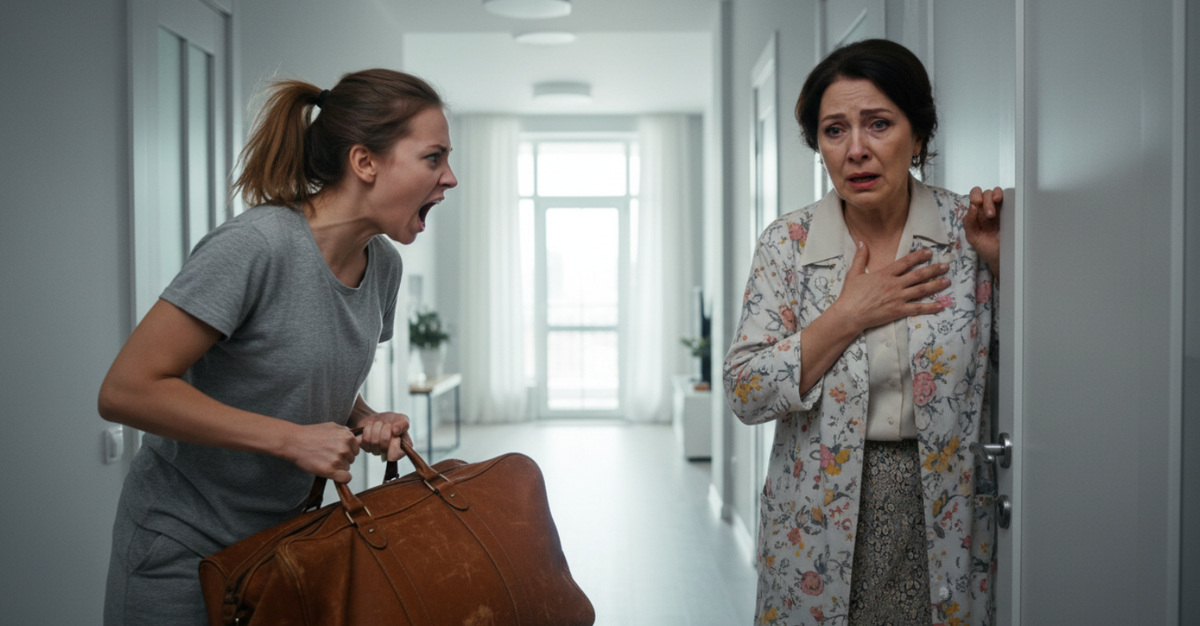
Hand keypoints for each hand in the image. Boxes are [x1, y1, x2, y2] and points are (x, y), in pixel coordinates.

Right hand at [285, 422, 359, 483]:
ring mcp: (338, 459)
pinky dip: (340, 478)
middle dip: (342, 459)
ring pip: (346, 468)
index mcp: (348, 436)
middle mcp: (345, 447)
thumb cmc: (310, 434)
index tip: (336, 450)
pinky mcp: (331, 470)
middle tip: (328, 455)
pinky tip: (332, 473)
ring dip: (338, 467)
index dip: (346, 451)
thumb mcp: (332, 426)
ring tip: (324, 460)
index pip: (355, 449)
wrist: (294, 441)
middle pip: (351, 459)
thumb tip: (355, 437)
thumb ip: (345, 432)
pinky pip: (345, 478)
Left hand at [355, 412, 411, 462]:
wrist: (378, 418)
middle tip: (387, 424)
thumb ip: (403, 424)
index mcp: (401, 449)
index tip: (395, 431)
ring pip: (373, 442)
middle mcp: (389, 453)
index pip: (398, 454)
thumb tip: (395, 431)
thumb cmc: (393, 420)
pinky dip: (367, 429)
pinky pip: (364, 440)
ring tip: (379, 424)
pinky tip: (371, 427)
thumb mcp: (402, 419)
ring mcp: (377, 451)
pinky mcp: (366, 447)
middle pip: (384, 444)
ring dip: (376, 427)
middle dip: (385, 429)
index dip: (395, 442)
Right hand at [832, 243, 949, 332]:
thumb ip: (860, 257)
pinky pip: (918, 308)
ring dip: (936, 285)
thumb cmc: (850, 295)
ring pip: (921, 290)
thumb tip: (862, 242)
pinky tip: (941, 305)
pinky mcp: (898, 311)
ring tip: (947, 281)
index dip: (919, 256)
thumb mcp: (853, 273)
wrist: (849, 314)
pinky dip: (930, 307)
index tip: (930, 252)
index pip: (906, 262)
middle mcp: (894, 284)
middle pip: (918, 275)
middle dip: (934, 269)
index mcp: (885, 274)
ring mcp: (898, 298)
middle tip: (946, 266)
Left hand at [965, 186, 1001, 277]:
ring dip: (993, 199)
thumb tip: (972, 207)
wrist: (1001, 258)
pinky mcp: (1010, 210)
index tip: (976, 204)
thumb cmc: (986, 247)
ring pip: (995, 193)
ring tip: (993, 214)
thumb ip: (968, 222)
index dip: (975, 196)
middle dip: (985, 201)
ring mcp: (1000, 208)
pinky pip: (1008, 197)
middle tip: (989, 214)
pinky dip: (1003, 196)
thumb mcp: (972, 236)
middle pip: (984, 193)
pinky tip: (1001, 202)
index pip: (975, 196)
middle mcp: (987, 208)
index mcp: (976, 213)